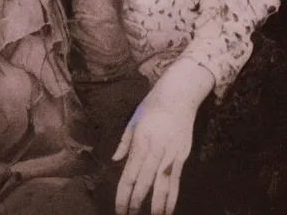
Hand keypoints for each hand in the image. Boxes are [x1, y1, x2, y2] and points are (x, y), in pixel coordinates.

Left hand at [113, 100, 194, 214]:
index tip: (119, 209)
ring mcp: (170, 154)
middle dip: (136, 204)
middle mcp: (155, 151)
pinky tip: (168, 210)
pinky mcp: (182, 156)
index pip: (129, 174)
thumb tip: (114, 160)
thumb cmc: (152, 105)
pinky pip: (176, 181)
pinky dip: (172, 198)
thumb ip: (124, 142)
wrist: (179, 95)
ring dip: (156, 207)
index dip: (123, 195)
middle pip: (144, 183)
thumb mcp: (133, 120)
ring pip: (162, 186)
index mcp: (140, 142)